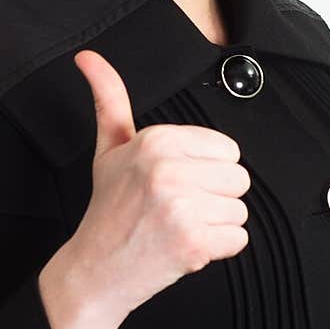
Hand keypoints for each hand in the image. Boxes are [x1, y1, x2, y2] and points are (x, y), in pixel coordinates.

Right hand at [66, 48, 250, 318]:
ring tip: (178, 227)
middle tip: (175, 209)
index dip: (204, 171)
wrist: (95, 270)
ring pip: (240, 210)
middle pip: (239, 178)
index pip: (227, 149)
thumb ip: (110, 99)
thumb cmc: (109, 210)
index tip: (172, 184)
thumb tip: (89, 58)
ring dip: (215, 225)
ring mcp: (182, 207)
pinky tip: (185, 247)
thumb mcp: (110, 149)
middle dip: (213, 198)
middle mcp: (168, 169)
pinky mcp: (194, 242)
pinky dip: (217, 249)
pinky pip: (239, 239)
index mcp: (156, 140)